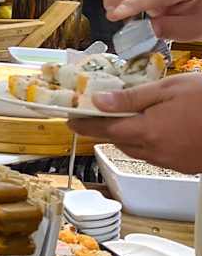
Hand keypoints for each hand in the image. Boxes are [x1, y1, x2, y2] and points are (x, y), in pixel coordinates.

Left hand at [69, 74, 201, 172]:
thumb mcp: (168, 89)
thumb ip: (131, 98)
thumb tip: (98, 101)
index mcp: (147, 131)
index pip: (103, 130)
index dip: (84, 124)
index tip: (69, 119)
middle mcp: (156, 151)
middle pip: (118, 142)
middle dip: (102, 130)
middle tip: (90, 117)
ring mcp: (172, 161)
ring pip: (136, 151)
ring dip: (124, 137)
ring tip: (119, 121)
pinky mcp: (185, 166)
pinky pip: (155, 157)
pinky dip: (146, 144)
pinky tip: (151, 131)